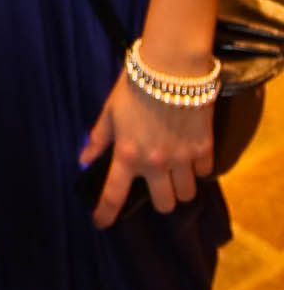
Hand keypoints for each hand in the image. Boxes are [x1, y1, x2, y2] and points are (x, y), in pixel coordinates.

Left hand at [79, 73, 213, 229]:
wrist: (171, 65)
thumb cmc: (135, 85)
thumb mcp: (110, 111)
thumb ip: (98, 138)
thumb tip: (84, 158)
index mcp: (127, 154)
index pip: (114, 195)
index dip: (106, 214)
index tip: (101, 223)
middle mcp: (155, 163)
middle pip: (164, 205)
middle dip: (161, 199)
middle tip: (157, 184)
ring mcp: (182, 158)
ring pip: (187, 194)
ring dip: (182, 186)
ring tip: (177, 171)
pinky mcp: (204, 147)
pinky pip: (205, 172)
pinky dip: (199, 167)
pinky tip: (192, 154)